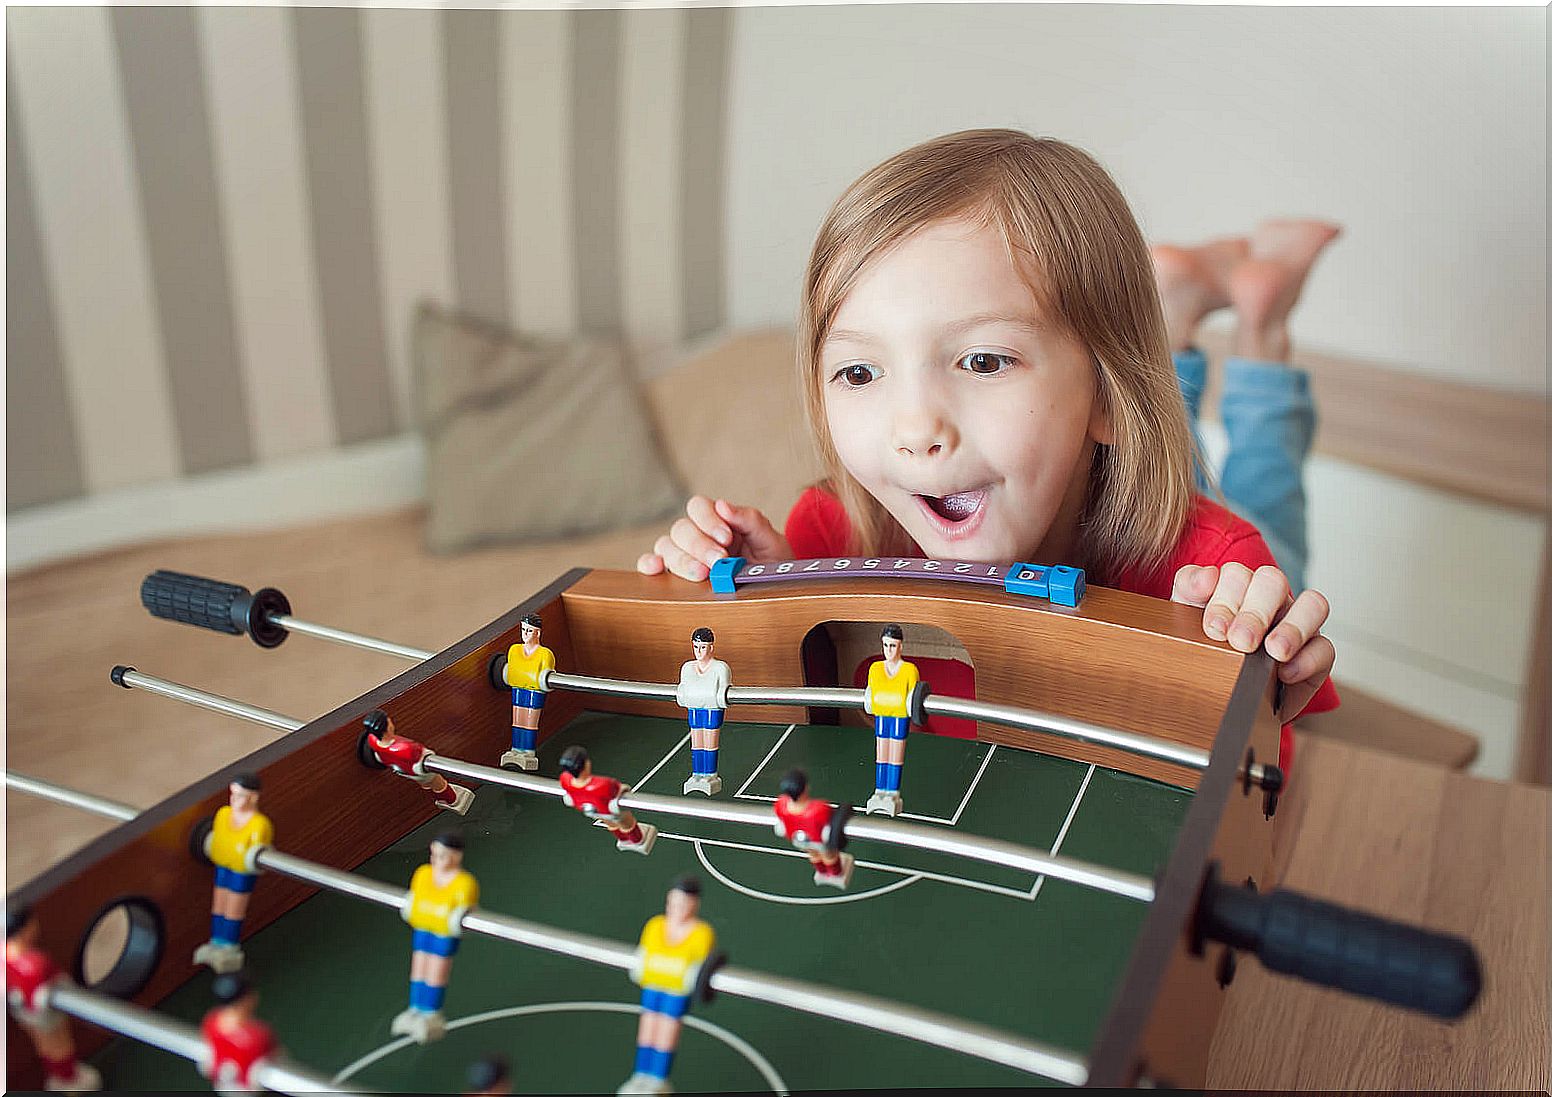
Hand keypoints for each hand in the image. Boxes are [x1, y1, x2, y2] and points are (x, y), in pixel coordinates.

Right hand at [637, 496, 790, 581]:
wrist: (775, 589)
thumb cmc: (771, 562)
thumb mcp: (771, 540)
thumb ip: (750, 520)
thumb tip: (723, 505)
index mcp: (717, 520)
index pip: (698, 507)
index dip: (708, 520)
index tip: (726, 538)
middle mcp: (697, 534)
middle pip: (681, 529)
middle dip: (699, 545)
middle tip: (718, 561)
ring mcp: (684, 554)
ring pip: (667, 547)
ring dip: (682, 560)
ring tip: (702, 574)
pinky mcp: (676, 574)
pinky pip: (654, 564)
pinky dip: (650, 564)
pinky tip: (657, 569)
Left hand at [1172, 562, 1334, 721]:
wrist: (1218, 702)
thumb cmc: (1202, 654)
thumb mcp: (1183, 621)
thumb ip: (1189, 590)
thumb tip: (1206, 575)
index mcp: (1235, 588)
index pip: (1236, 574)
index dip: (1225, 597)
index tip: (1213, 629)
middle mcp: (1269, 600)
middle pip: (1273, 581)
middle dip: (1255, 613)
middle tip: (1241, 642)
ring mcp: (1296, 624)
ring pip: (1313, 604)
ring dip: (1292, 628)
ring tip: (1273, 651)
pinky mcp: (1316, 655)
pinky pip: (1325, 648)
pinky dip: (1307, 659)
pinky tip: (1286, 674)